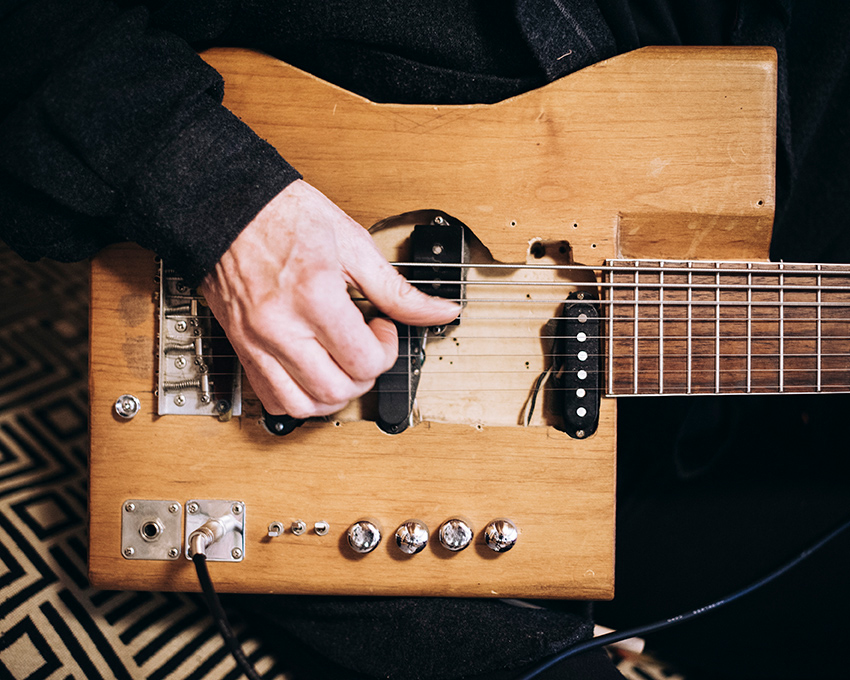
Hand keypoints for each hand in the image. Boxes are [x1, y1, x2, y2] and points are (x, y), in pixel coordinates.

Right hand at [201, 180, 459, 417]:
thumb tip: (440, 311)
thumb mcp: (352, 243)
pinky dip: (299, 399)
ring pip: (304, 406)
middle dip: (365, 374)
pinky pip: (271, 400)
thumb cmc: (283, 214)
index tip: (382, 326)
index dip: (386, 349)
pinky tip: (313, 374)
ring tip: (342, 363)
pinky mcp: (242, 348)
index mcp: (313, 296)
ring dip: (335, 395)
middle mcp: (281, 327)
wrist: (225, 206)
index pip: (364, 362)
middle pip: (338, 391)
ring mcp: (256, 342)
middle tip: (365, 343)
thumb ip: (397, 289)